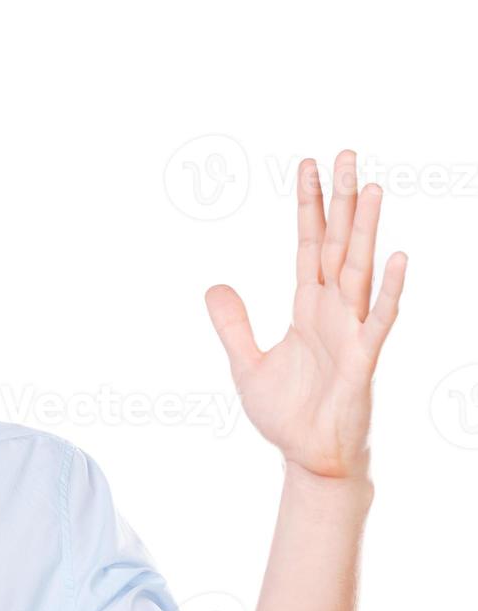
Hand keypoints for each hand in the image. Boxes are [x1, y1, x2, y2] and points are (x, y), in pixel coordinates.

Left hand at [204, 151, 405, 479]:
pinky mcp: (363, 358)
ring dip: (366, 229)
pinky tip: (397, 257)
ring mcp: (351, 330)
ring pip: (359, 268)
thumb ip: (232, 324)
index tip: (308, 166)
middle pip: (336, 243)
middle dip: (340, 200)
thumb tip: (213, 284)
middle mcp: (332, 310)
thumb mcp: (246, 363)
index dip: (308, 207)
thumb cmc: (286, 413)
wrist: (308, 456)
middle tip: (345, 153)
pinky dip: (387, 289)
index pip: (307, 244)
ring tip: (371, 186)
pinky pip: (378, 318)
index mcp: (307, 307)